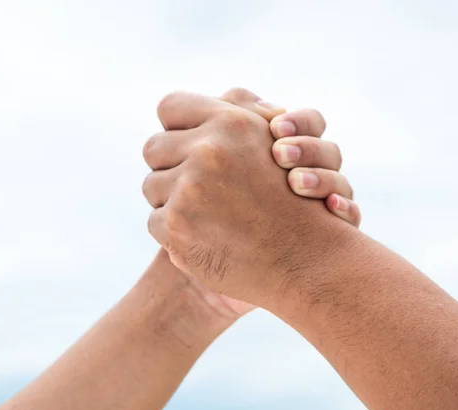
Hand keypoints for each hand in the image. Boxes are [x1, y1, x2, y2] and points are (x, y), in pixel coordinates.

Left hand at [142, 91, 354, 305]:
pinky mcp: (178, 226)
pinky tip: (205, 237)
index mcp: (232, 123)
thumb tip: (211, 99)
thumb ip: (243, 112)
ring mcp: (190, 190)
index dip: (177, 128)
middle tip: (195, 184)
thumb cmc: (294, 201)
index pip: (171, 107)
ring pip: (152, 186)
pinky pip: (155, 221)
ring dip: (171, 199)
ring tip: (205, 213)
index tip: (188, 145)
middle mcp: (209, 152)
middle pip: (154, 147)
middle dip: (171, 165)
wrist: (305, 261)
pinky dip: (175, 231)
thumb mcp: (279, 142)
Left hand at [219, 88, 360, 226]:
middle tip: (280, 154)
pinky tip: (330, 206)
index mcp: (294, 153)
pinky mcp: (334, 236)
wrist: (220, 255)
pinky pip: (351, 217)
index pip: (310, 124)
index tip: (275, 128)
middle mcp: (315, 175)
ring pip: (342, 183)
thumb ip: (231, 123)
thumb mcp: (217, 162)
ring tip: (296, 182)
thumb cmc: (215, 207)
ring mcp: (325, 205)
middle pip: (329, 152)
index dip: (299, 122)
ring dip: (323, 178)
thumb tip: (255, 104)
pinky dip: (346, 209)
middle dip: (307, 149)